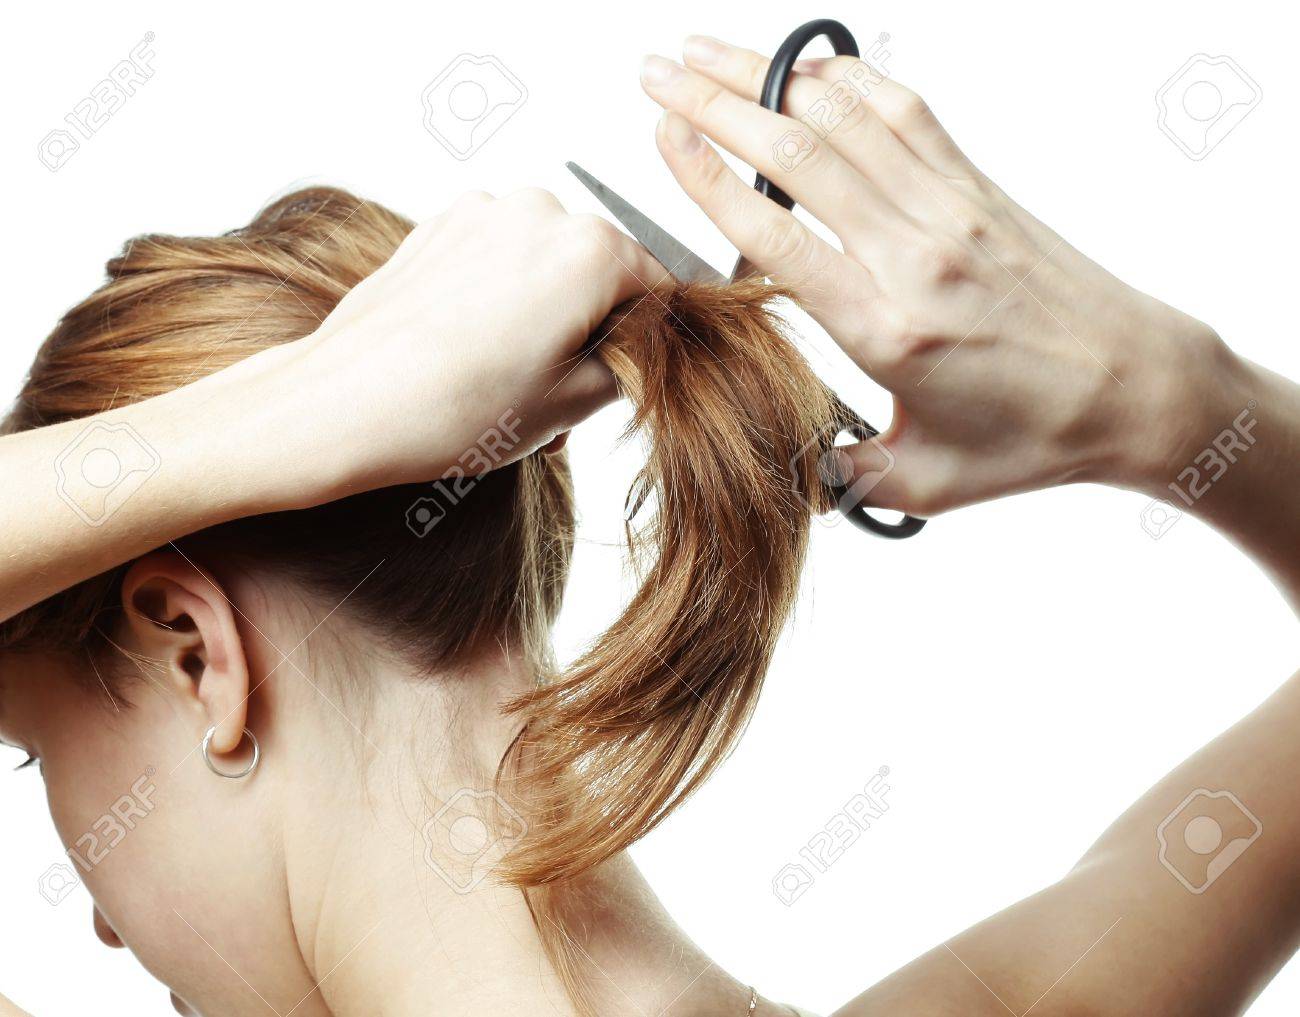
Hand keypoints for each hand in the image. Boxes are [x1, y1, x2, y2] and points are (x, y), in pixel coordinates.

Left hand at [294, 188, 667, 497]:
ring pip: (547, 264)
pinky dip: (502, 298)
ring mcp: (485, 213)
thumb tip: (637, 352)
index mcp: (591, 250)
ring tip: (513, 381)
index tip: (630, 377)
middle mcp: (541, 212)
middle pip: (601, 270)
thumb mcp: (570, 405)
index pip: (657, 289)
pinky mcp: (440, 227)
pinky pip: (498, 258)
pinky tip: (475, 354)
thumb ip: (628, 367)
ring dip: (545, 314)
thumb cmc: (452, 409)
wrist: (345, 406)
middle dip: (592, 327)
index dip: (650, 340)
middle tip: (564, 396)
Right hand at [640, 39, 1237, 516]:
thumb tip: (786, 465)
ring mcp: (950, 212)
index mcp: (888, 330)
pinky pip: (906, 114)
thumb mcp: (924, 485)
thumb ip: (842, 473)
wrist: (1136, 389)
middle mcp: (916, 255)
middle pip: (799, 157)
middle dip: (715, 104)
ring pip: (846, 121)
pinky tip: (806, 65)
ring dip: (767, 78)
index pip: (779, 236)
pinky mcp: (978, 191)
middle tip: (655, 71)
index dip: (709, 179)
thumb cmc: (1033, 440)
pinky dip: (849, 80)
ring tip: (705, 52)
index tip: (660, 136)